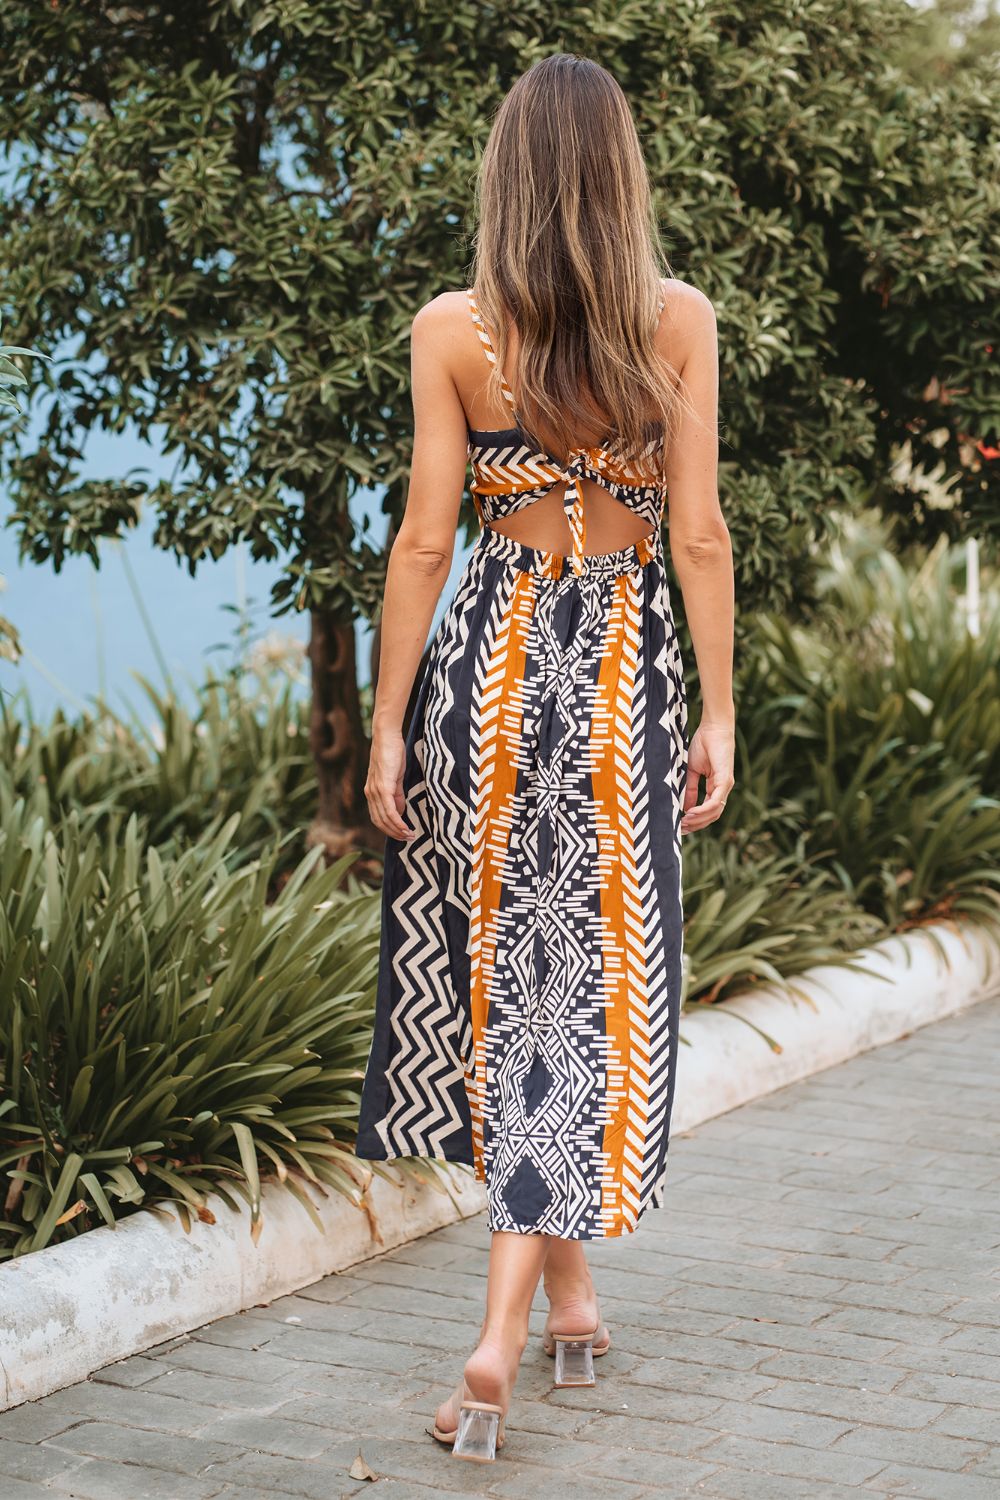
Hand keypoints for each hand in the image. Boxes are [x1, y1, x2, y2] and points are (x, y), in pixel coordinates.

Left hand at [365, 730, 416, 841]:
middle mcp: (370, 793)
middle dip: (393, 833)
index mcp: (372, 791)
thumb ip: (397, 794)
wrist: (386, 736)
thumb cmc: (392, 753)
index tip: (402, 834)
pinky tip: (405, 827)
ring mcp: (375, 790)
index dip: (389, 828)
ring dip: (397, 830)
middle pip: (379, 821)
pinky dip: (397, 822)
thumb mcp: (395, 777)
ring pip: (384, 819)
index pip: (377, 817)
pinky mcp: (382, 787)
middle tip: (408, 839)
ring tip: (409, 836)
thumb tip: (400, 810)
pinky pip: (389, 810)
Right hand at [681, 720, 734, 834]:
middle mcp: (722, 789)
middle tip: (681, 829)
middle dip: (697, 825)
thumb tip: (685, 807)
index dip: (696, 820)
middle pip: (712, 815)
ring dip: (699, 820)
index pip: (708, 810)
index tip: (680, 825)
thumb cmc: (704, 744)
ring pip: (715, 812)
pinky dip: (703, 809)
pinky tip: (691, 812)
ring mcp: (725, 785)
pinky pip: (715, 801)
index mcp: (715, 787)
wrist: (713, 727)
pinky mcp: (725, 780)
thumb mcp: (692, 770)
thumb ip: (689, 789)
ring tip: (684, 822)